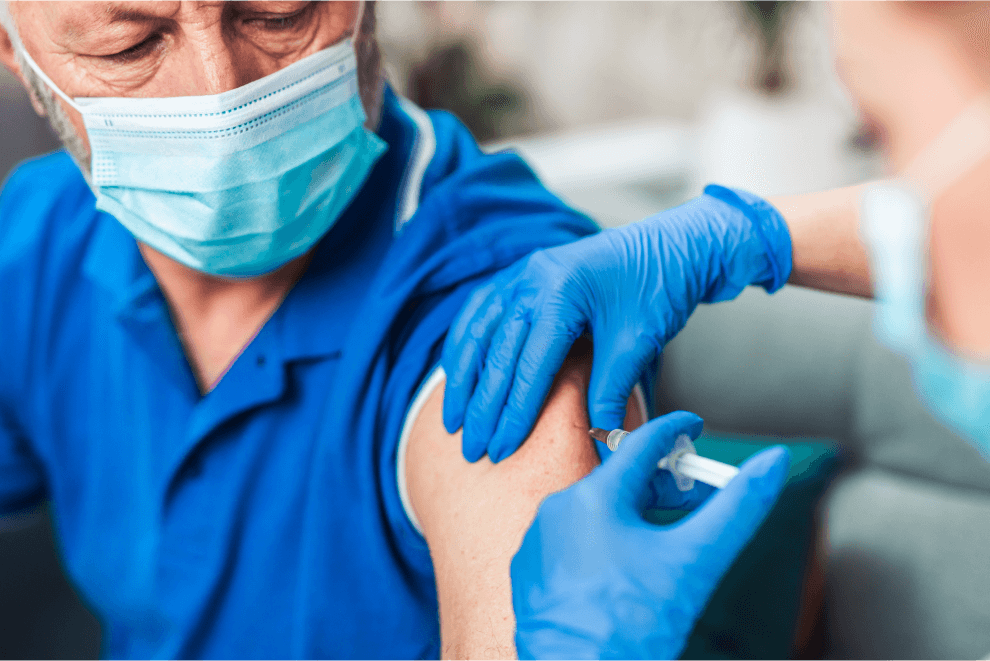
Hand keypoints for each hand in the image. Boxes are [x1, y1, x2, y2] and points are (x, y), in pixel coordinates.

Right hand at [442, 186, 791, 462]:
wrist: (672, 245)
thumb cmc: (657, 286)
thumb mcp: (635, 344)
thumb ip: (610, 396)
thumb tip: (600, 446)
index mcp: (560, 292)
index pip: (527, 366)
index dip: (513, 413)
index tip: (501, 449)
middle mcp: (531, 279)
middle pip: (495, 353)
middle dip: (481, 407)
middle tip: (472, 449)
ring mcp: (521, 273)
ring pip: (476, 332)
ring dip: (462, 379)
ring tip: (453, 420)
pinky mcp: (520, 275)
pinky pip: (479, 312)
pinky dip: (464, 345)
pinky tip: (458, 372)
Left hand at [510, 411, 789, 659]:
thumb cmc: (632, 628)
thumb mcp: (696, 561)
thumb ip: (737, 507)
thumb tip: (773, 462)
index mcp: (594, 498)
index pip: (642, 443)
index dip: (675, 431)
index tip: (693, 427)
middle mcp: (557, 510)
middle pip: (618, 480)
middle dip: (660, 486)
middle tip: (693, 501)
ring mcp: (538, 543)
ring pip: (593, 512)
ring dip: (630, 516)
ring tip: (660, 544)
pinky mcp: (529, 572)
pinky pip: (570, 542)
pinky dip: (600, 544)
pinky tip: (622, 570)